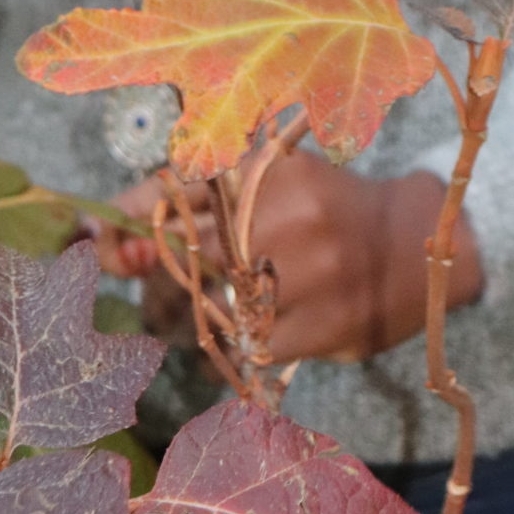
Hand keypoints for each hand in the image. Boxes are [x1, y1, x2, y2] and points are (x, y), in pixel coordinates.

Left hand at [98, 150, 482, 363]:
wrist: (417, 242)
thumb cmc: (330, 206)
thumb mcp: (277, 177)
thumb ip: (208, 194)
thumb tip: (121, 231)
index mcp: (269, 167)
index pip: (177, 190)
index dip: (129, 218)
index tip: (95, 238)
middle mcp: (286, 212)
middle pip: (188, 253)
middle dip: (155, 274)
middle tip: (146, 284)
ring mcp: (308, 272)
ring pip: (215, 306)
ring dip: (193, 315)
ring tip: (193, 311)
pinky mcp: (325, 324)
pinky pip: (251, 346)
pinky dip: (237, 344)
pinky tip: (242, 332)